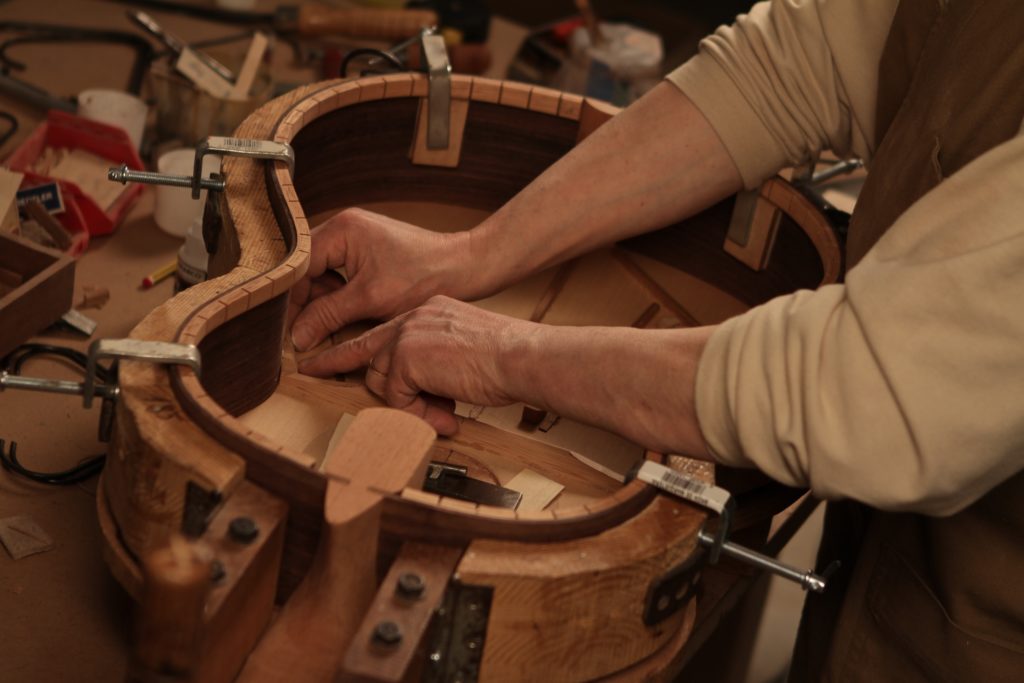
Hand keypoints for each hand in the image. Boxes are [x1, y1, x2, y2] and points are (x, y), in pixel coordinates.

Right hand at [290, 208, 478, 351]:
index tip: (289, 330)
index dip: (292, 300)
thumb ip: (328, 316)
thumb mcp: (370, 301)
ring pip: (323, 276)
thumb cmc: (424, 277)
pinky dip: (340, 299)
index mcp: (341, 229)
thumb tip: (297, 337)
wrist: (463, 268)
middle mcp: (344, 228)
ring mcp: (355, 239)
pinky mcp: (367, 253)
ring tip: (327, 330)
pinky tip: (346, 319)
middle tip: (305, 336)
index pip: (299, 265)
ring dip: (323, 304)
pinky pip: (340, 277)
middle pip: (308, 270)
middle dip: (308, 303)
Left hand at [298, 296, 532, 434]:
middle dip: (337, 365)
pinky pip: (395, 396)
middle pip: (367, 352)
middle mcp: (413, 317)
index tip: (321, 358)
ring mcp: (407, 335)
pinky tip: (445, 414)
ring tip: (441, 414)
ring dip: (405, 404)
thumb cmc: (506, 359)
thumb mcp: (464, 354)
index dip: (351, 348)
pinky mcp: (406, 357)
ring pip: (379, 378)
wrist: (520, 355)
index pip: (383, 332)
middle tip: (307, 369)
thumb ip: (435, 367)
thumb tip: (422, 400)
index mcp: (428, 312)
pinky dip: (416, 412)